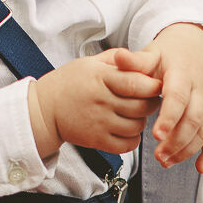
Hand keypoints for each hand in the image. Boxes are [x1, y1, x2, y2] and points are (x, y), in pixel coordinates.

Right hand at [29, 52, 161, 158]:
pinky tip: (128, 130)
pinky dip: (133, 139)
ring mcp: (99, 122)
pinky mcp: (96, 140)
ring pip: (137, 126)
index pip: (136, 83)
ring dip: (142, 121)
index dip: (152, 86)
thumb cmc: (70, 83)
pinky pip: (126, 145)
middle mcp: (101, 101)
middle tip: (149, 100)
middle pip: (141, 107)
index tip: (157, 85)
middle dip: (152, 104)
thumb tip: (140, 58)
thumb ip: (116, 59)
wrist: (45, 109)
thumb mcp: (90, 63)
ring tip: (136, 114)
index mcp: (101, 78)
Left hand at [143, 24, 202, 171]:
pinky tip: (200, 167)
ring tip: (167, 162)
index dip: (169, 117)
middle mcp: (202, 88)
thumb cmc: (168, 54)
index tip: (156, 135)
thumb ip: (136, 61)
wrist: (194, 46)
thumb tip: (118, 57)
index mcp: (183, 73)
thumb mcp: (151, 53)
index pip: (179, 97)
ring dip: (188, 149)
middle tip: (159, 157)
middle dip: (177, 141)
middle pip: (193, 118)